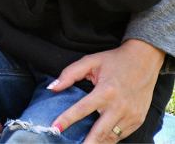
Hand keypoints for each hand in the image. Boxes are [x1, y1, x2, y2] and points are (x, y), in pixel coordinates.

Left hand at [50, 39, 164, 141]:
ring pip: (110, 138)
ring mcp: (130, 116)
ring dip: (97, 143)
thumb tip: (53, 87)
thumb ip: (70, 73)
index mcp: (105, 91)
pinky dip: (110, 139)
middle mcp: (119, 107)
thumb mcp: (90, 61)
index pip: (81, 109)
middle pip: (98, 133)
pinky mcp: (138, 121)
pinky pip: (121, 135)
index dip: (66, 120)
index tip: (55, 129)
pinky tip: (100, 140)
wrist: (144, 61)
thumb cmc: (114, 60)